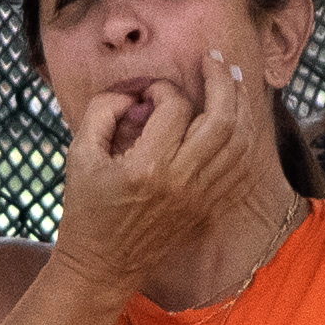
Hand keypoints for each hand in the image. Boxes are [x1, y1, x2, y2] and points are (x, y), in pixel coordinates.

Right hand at [45, 44, 272, 294]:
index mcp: (148, 167)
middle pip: (222, 120)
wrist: (103, 265)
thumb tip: (134, 92)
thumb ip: (103, 111)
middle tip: (214, 59)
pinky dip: (245, 139)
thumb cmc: (86, 209)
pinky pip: (242, 169)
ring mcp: (201, 197)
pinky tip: (238, 119)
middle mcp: (182, 182)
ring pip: (240, 142)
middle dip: (222, 81)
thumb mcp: (78, 154)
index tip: (147, 93)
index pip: (174, 108)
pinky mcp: (209, 208)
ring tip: (232, 80)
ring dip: (241, 105)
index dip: (161, 88)